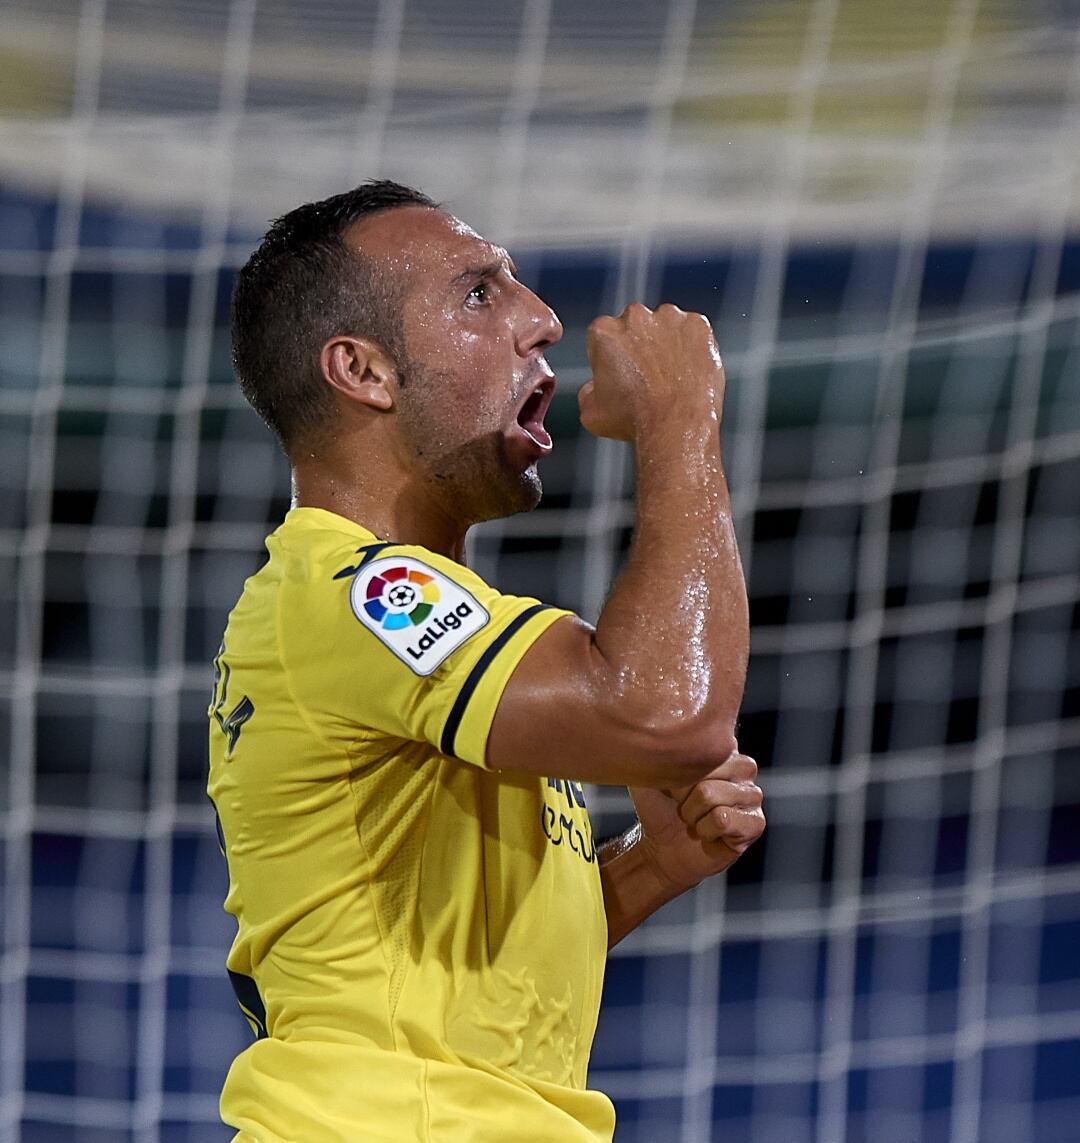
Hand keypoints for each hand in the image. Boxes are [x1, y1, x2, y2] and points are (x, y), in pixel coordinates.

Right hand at [578, 302, 724, 441]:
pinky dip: (692, 346)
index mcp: (604, 331)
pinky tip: (688, 371)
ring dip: (666, 344)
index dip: (611, 358)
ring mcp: (670, 318)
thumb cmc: (635, 421)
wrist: (675, 425)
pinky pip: (693, 332)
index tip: (621, 374)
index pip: (604, 337)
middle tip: (647, 376)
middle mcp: (635, 317)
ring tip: (671, 376)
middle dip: (639, 346)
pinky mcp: (697, 325)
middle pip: (635, 327)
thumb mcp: (591, 411)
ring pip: (665, 326)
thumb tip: (595, 385)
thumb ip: (588, 389)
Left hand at [628, 752, 763, 893]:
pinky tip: (709, 833)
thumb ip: (655, 749)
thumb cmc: (659, 808)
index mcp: (720, 748)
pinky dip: (705, 830)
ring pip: (711, 797)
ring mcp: (753, 795)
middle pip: (705, 774)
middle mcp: (743, 767)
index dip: (677, 773)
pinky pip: (723, 820)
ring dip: (693, 815)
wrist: (662, 847)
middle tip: (685, 806)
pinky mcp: (756, 823)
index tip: (673, 786)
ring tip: (696, 819)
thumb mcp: (650, 772)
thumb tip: (656, 734)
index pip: (698, 750)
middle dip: (684, 796)